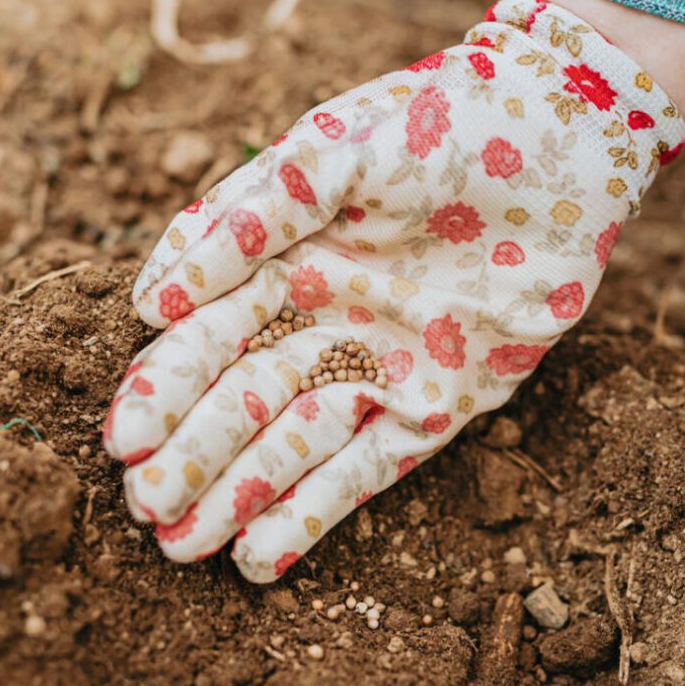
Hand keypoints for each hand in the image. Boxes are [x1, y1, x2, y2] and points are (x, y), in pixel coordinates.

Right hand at [105, 0, 684, 580]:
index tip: (121, 438)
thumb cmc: (432, 125)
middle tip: (142, 505)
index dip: (161, 390)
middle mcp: (315, 324)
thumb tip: (151, 303)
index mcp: (275, 265)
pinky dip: (313, 515)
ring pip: (290, 448)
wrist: (562, 131)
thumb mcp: (327, 154)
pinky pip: (367, 472)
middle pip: (237, 404)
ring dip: (235, 496)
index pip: (202, 340)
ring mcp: (375, 369)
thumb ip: (242, 221)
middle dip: (188, 456)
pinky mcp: (439, 406)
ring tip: (182, 547)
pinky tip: (257, 560)